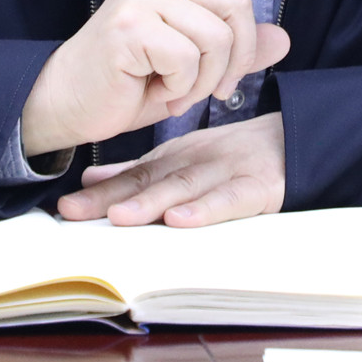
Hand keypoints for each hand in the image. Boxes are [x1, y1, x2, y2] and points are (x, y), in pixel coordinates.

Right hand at [20, 0, 319, 156]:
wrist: (63, 103)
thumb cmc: (124, 82)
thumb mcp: (190, 68)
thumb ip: (233, 49)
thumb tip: (283, 38)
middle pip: (238, 7)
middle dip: (239, 58)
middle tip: (217, 91)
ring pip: (217, 37)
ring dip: (206, 81)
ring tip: (178, 95)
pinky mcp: (131, 26)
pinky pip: (189, 59)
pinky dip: (182, 89)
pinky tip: (158, 94)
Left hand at [58, 113, 285, 226]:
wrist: (296, 140)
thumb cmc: (234, 157)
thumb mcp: (185, 158)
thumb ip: (139, 171)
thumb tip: (90, 179)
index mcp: (177, 158)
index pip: (133, 175)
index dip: (99, 191)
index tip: (65, 207)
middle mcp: (196, 163)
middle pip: (150, 181)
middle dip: (111, 198)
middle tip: (75, 211)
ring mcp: (227, 173)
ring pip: (184, 188)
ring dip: (150, 202)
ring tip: (120, 217)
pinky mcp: (258, 188)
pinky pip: (230, 200)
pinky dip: (204, 210)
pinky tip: (180, 220)